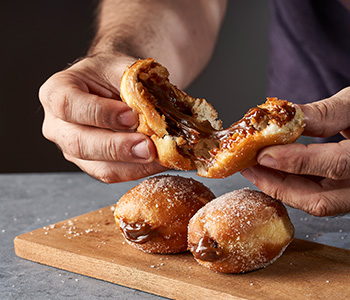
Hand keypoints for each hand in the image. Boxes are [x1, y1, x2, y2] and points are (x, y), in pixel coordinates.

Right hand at [39, 53, 166, 182]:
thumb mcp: (120, 66)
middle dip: (118, 148)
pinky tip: (158, 161)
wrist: (109, 85)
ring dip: (133, 165)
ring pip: (98, 167)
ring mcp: (72, 149)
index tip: (131, 116)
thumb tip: (156, 111)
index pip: (68, 105)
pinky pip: (113, 174)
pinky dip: (138, 170)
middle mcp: (58, 125)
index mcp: (56, 92)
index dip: (101, 113)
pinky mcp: (91, 164)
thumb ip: (134, 84)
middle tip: (149, 147)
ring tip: (161, 156)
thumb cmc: (110, 73)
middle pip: (80, 144)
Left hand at [241, 87, 349, 215]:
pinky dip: (291, 187)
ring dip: (280, 188)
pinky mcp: (345, 195)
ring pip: (316, 204)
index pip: (335, 165)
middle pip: (320, 200)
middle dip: (278, 186)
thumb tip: (290, 116)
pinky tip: (272, 172)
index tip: (263, 154)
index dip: (295, 161)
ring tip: (254, 169)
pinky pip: (317, 198)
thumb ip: (327, 112)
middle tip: (249, 168)